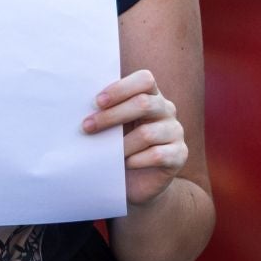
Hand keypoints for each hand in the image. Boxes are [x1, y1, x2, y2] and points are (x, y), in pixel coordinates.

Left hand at [83, 69, 186, 206]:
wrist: (136, 181)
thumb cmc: (119, 146)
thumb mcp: (113, 126)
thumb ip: (106, 111)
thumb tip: (80, 103)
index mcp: (151, 95)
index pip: (145, 79)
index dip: (121, 88)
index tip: (97, 102)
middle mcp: (167, 110)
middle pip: (144, 104)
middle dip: (112, 116)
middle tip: (87, 126)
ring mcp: (175, 132)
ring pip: (147, 133)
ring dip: (122, 145)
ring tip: (107, 153)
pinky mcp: (180, 154)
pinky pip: (157, 155)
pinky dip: (136, 160)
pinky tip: (125, 164)